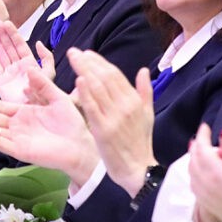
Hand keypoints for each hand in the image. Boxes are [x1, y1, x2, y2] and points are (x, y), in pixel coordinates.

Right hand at [0, 21, 54, 103]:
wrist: (32, 111)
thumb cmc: (43, 95)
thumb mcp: (49, 74)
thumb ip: (46, 58)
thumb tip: (38, 43)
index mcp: (30, 63)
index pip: (20, 44)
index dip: (13, 34)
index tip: (7, 23)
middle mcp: (19, 67)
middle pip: (10, 47)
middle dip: (4, 35)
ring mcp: (10, 74)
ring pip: (3, 55)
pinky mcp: (2, 83)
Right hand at [0, 65, 98, 182]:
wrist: (81, 144)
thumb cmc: (71, 123)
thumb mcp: (56, 97)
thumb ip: (43, 84)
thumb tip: (29, 69)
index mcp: (25, 113)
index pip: (1, 107)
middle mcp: (18, 126)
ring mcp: (18, 139)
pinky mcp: (20, 151)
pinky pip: (1, 143)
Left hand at [68, 48, 156, 196]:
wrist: (138, 169)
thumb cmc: (141, 142)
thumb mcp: (148, 114)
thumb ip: (145, 91)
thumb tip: (143, 70)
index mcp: (134, 101)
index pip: (115, 74)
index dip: (100, 62)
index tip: (87, 53)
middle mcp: (125, 106)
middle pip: (104, 77)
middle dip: (88, 62)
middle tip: (74, 52)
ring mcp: (114, 117)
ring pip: (97, 88)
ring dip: (84, 71)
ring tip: (73, 59)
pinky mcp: (103, 130)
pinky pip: (93, 108)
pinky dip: (85, 93)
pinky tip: (78, 80)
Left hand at [186, 123, 221, 221]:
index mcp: (215, 173)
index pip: (202, 149)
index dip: (203, 135)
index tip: (205, 126)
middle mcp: (205, 184)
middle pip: (193, 159)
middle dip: (197, 146)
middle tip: (202, 137)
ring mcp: (204, 195)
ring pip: (191, 172)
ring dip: (194, 158)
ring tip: (200, 151)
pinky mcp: (208, 204)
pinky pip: (194, 184)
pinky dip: (194, 173)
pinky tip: (201, 172)